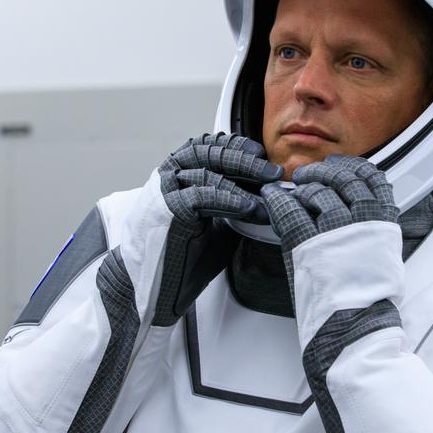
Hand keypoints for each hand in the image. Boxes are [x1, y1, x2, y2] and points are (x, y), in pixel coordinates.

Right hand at [150, 133, 282, 324]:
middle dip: (245, 161)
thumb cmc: (185, 254)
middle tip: (273, 172)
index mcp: (180, 173)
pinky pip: (201, 197)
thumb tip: (268, 197)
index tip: (261, 154)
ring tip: (268, 191)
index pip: (208, 146)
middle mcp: (170, 176)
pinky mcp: (168, 211)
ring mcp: (167, 192)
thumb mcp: (217, 221)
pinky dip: (228, 200)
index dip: (236, 146)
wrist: (159, 286)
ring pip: (207, 172)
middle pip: (209, 154)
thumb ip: (235, 204)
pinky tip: (249, 207)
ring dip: (243, 179)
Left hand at [261, 155, 402, 341]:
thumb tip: (356, 209)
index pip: (372, 178)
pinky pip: (290, 210)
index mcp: (384, 223)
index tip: (338, 165)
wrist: (356, 326)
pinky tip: (273, 197)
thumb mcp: (383, 257)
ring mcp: (335, 230)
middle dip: (323, 172)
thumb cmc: (369, 299)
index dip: (351, 166)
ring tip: (294, 193)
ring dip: (303, 189)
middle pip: (342, 178)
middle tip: (307, 175)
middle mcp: (363, 221)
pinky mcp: (308, 244)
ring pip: (317, 192)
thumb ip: (372, 229)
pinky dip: (279, 199)